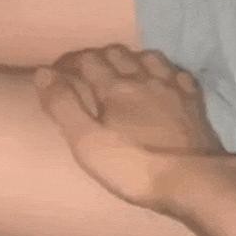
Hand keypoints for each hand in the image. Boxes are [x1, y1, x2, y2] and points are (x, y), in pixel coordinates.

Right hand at [33, 45, 223, 208]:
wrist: (193, 182)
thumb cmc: (132, 166)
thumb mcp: (86, 142)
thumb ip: (62, 105)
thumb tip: (41, 72)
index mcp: (115, 88)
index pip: (87, 60)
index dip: (69, 61)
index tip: (57, 71)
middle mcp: (144, 79)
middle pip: (117, 53)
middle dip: (97, 57)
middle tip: (85, 72)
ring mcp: (172, 88)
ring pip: (149, 57)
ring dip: (131, 59)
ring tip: (122, 71)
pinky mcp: (194, 102)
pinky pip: (179, 74)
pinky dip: (165, 72)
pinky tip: (163, 81)